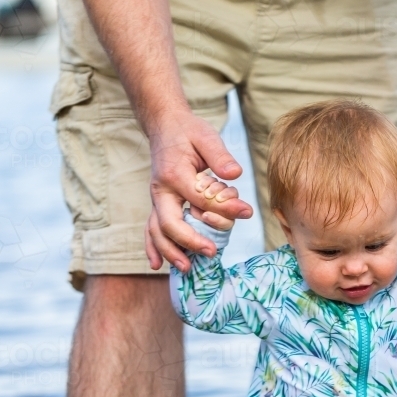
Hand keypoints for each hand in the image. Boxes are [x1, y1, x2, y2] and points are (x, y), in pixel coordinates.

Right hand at [144, 111, 252, 271]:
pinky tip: (158, 265)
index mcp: (174, 173)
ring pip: (157, 230)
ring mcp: (157, 199)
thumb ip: (220, 156)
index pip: (199, 197)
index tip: (246, 211)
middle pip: (169, 222)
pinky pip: (151, 229)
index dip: (222, 208)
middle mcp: (161, 189)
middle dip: (190, 240)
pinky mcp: (158, 204)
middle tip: (212, 252)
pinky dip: (153, 248)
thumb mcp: (207, 137)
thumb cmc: (189, 133)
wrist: (165, 127)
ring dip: (170, 251)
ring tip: (187, 269)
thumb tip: (235, 174)